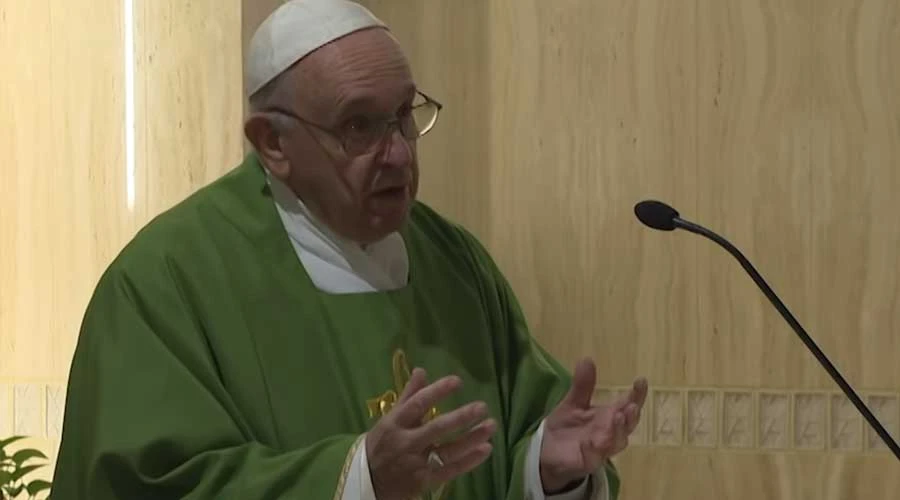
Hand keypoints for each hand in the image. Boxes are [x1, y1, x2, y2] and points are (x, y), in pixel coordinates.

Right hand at [366, 368, 496, 499]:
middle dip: (461, 417)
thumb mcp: (389, 419)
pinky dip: (469, 461)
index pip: (417, 404)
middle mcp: (406, 442)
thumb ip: (408, 396)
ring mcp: (416, 464)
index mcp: (395, 423)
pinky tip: (485, 449)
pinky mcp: (424, 481)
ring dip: (471, 439)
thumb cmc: (381, 445)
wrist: (369, 482)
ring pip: (448, 450)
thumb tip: (421, 370)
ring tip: (490, 426)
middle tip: (482, 407)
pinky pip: (450, 470)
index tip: (457, 381)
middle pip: (436, 428)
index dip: (437, 391)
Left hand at [539, 358, 647, 492]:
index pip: (628, 405)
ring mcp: (600, 450)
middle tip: (630, 406)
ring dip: (617, 431)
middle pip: (627, 426)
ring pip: (615, 443)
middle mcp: (610, 433)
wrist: (548, 453)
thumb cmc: (567, 427)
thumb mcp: (573, 403)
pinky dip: (593, 450)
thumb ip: (582, 385)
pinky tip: (590, 442)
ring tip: (616, 417)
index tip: (641, 381)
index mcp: (609, 417)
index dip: (637, 395)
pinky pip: (593, 458)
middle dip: (630, 417)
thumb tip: (587, 359)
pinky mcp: (586, 463)